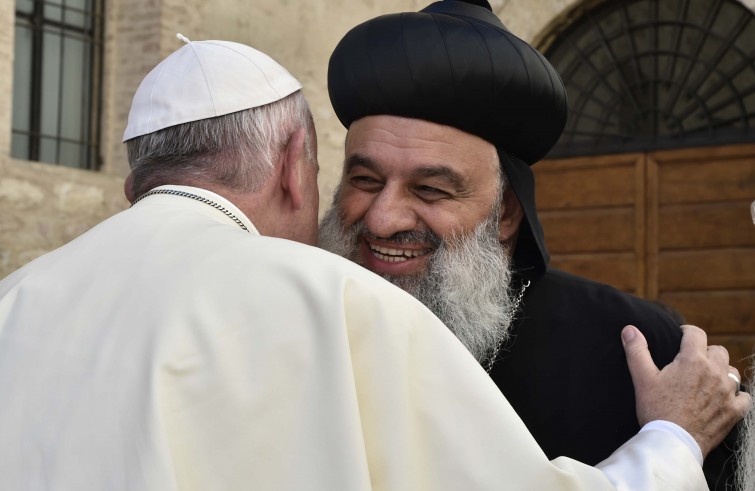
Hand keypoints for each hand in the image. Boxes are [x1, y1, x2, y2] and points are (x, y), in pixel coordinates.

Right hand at [621, 324, 750, 456]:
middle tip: (691, 362)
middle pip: (718, 350)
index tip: (681, 338)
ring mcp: (728, 392)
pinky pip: (744, 396)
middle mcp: (715, 372)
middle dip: (706, 352)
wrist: (673, 443)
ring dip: (721, 372)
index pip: (696, 334)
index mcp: (693, 360)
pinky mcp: (734, 411)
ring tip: (707, 380)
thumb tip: (629, 329)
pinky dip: (735, 395)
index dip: (687, 332)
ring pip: (731, 371)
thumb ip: (637, 351)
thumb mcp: (642, 379)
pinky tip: (723, 399)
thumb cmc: (656, 410)